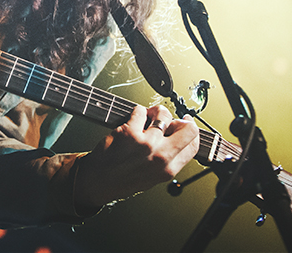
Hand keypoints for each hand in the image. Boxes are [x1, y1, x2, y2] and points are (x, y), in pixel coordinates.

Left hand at [74, 104, 199, 209]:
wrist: (98, 181)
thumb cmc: (124, 179)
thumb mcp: (154, 177)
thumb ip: (169, 158)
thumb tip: (179, 134)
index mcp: (168, 170)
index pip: (193, 145)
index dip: (191, 131)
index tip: (186, 124)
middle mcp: (160, 157)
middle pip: (187, 129)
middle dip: (181, 120)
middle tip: (170, 120)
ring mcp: (146, 143)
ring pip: (163, 114)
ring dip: (156, 112)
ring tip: (147, 119)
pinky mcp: (129, 132)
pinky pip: (141, 110)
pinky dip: (137, 112)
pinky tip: (133, 120)